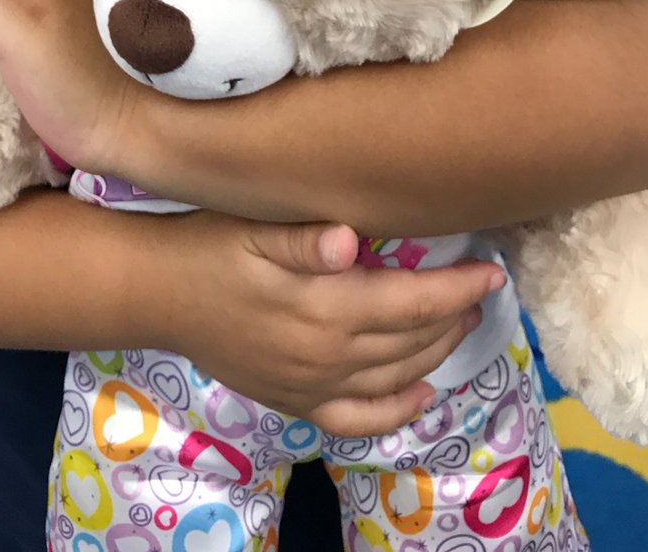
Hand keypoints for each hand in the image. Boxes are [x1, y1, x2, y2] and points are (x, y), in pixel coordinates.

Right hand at [162, 212, 505, 434]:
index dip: (456, 288)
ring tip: (458, 327)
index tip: (492, 272)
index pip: (410, 301)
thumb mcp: (253, 228)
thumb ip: (305, 238)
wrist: (155, 292)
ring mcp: (310, 385)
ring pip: (394, 379)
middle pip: (410, 341)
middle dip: (452, 317)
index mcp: (323, 305)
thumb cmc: (208, 244)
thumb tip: (351, 241)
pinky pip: (357, 420)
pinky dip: (395, 412)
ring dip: (435, 355)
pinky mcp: (293, 401)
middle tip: (478, 292)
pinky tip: (419, 396)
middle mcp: (325, 353)